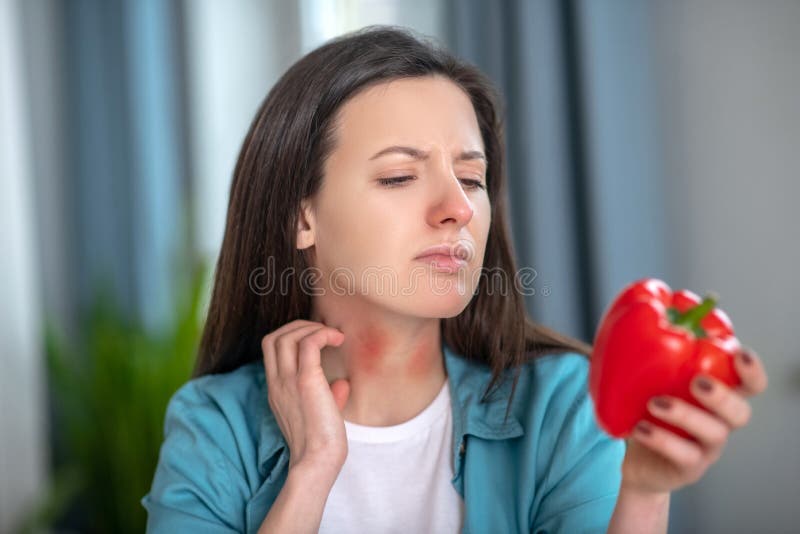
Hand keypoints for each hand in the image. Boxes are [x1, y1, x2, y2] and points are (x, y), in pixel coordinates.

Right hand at [262, 320, 350, 475]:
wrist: (318, 461)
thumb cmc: (321, 442)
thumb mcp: (321, 414)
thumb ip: (329, 396)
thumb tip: (342, 383)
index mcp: (277, 389)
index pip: (271, 349)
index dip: (291, 335)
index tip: (316, 338)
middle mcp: (277, 382)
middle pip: (273, 337)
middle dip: (298, 326)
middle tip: (323, 332)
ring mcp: (287, 381)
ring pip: (286, 336)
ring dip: (310, 327)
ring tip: (332, 335)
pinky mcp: (305, 381)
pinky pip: (308, 343)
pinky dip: (322, 334)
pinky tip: (338, 340)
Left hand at [619, 346, 767, 494]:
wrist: (638, 461)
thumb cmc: (648, 410)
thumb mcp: (649, 380)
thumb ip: (649, 353)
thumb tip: (628, 314)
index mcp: (718, 394)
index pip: (749, 383)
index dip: (751, 371)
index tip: (740, 354)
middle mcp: (720, 421)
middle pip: (739, 411)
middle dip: (722, 395)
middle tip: (697, 381)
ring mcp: (707, 447)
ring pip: (712, 433)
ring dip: (685, 414)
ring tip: (654, 402)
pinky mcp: (689, 467)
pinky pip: (683, 455)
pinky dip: (661, 439)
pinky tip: (639, 428)